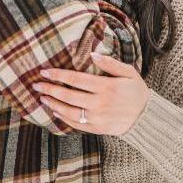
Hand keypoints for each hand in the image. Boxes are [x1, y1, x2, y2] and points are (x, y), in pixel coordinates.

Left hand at [34, 51, 150, 135]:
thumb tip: (92, 54)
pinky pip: (76, 124)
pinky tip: (55, 111)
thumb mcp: (128, 72)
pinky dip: (63, 118)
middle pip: (68, 95)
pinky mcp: (97, 129)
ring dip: (53, 105)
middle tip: (36, 84)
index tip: (44, 71)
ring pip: (69, 112)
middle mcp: (99, 103)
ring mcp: (97, 118)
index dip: (58, 75)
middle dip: (50, 89)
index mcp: (106, 86)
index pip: (76, 79)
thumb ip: (110, 63)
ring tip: (42, 98)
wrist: (146, 117)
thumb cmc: (137, 91)